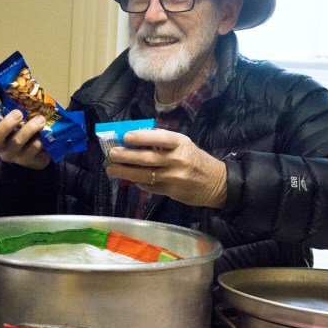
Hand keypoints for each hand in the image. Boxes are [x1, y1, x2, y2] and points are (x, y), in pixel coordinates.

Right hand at [0, 98, 50, 169]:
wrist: (35, 156)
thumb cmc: (22, 131)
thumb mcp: (16, 120)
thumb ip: (14, 107)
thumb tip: (22, 85)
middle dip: (6, 124)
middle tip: (19, 113)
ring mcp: (12, 154)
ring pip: (17, 142)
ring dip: (29, 129)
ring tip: (41, 119)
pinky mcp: (27, 161)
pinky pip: (33, 150)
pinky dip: (40, 141)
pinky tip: (46, 134)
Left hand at [105, 129, 226, 207]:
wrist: (216, 183)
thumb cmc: (196, 159)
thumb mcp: (184, 144)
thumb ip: (164, 141)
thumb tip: (137, 135)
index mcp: (181, 144)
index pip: (159, 138)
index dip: (141, 137)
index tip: (125, 137)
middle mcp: (177, 160)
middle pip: (147, 158)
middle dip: (126, 156)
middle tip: (111, 154)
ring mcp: (173, 177)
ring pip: (145, 175)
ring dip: (125, 172)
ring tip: (111, 169)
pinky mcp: (170, 192)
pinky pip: (149, 186)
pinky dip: (137, 182)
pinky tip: (127, 179)